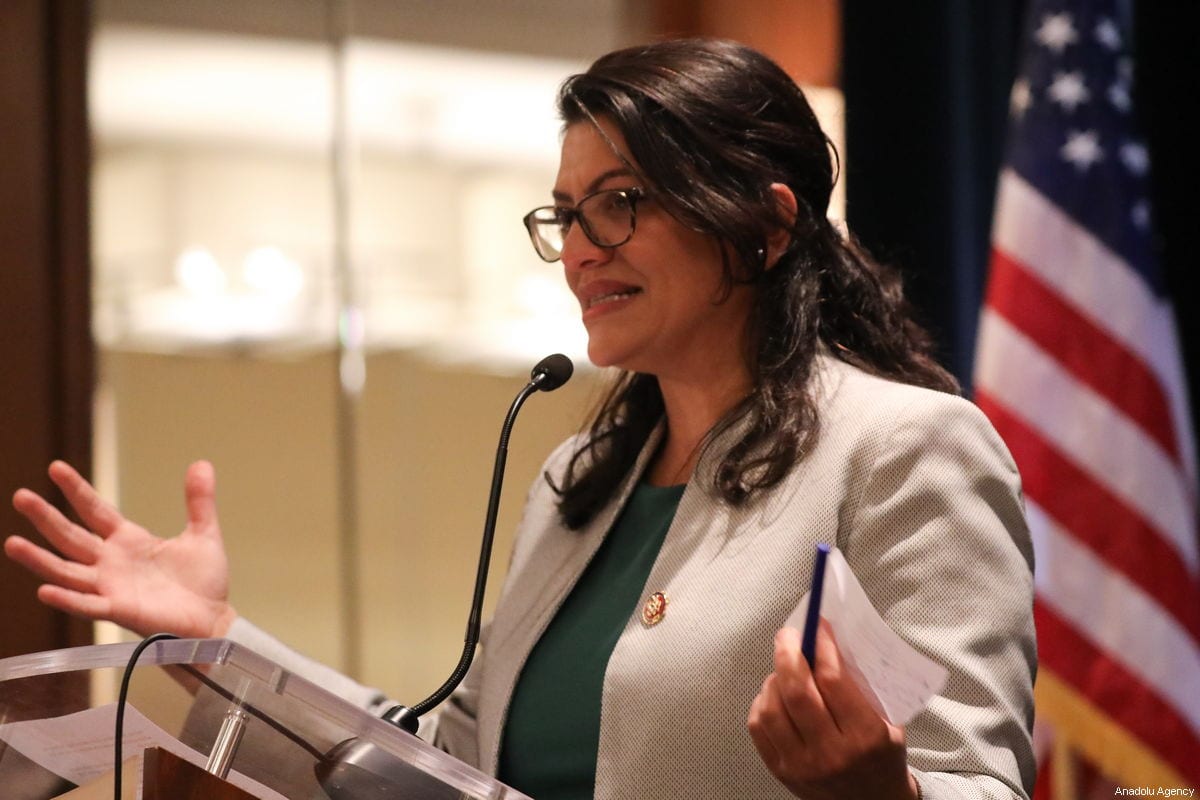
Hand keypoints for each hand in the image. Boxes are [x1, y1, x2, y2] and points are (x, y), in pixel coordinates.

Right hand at [5, 460, 235, 639]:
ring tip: (12, 543)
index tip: (55, 467)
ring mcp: (111, 587)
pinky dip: (67, 599)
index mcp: (128, 540)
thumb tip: (201, 463)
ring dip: (39, 559)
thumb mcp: (203, 534)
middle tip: (20, 496)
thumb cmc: (204, 581)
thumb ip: (199, 501)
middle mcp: (111, 562)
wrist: (213, 620)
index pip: (95, 510)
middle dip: (46, 517)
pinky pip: (87, 605)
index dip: (76, 490)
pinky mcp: (118, 611)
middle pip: (71, 536)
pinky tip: (44, 590)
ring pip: (67, 571)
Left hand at [747, 622, 918, 799]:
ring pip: (771, 708)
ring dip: (774, 679)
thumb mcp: (888, 720)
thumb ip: (862, 685)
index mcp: (865, 737)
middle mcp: (831, 754)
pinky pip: (758, 726)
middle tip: (788, 635)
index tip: (818, 626)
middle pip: (796, 692)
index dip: (822, 645)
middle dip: (788, 653)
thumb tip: (828, 640)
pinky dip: (762, 702)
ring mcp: (802, 766)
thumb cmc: (882, 756)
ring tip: (785, 669)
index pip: (833, 680)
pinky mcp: (781, 772)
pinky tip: (775, 694)